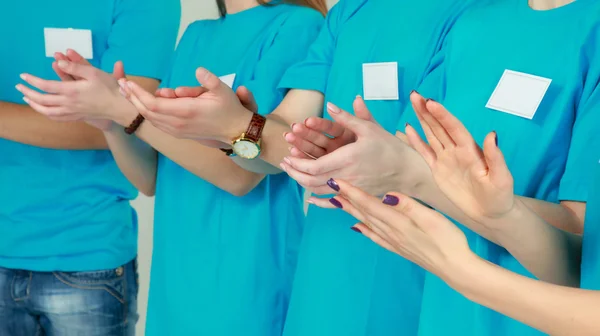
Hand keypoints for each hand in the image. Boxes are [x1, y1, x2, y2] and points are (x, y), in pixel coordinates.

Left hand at [17, 50, 130, 125]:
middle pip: (42, 100)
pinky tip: (44, 110)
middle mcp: (69, 103)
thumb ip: (75, 67)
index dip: (32, 80)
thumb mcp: (94, 73)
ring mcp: (72, 112)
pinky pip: (57, 118)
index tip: (23, 76)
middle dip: (28, 93)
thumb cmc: (109, 87)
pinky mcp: (77, 117)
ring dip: (35, 105)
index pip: (45, 86)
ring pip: (47, 112)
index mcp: (71, 90)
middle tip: (19, 87)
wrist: (119, 107)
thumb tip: (59, 63)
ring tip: (27, 99)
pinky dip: (47, 114)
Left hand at [119, 67, 252, 142]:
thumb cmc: (229, 108)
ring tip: (128, 92)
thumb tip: (197, 70)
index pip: (152, 104)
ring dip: (138, 105)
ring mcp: (177, 131)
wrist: (235, 131)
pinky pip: (157, 123)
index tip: (128, 82)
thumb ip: (208, 79)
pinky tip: (143, 104)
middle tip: (122, 84)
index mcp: (185, 111)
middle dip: (132, 98)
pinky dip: (147, 113)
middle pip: (146, 112)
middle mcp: (177, 124)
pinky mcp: (178, 134)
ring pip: (150, 119)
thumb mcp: (222, 90)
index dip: (138, 94)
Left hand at [280, 96, 428, 207]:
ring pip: (319, 192)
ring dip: (302, 183)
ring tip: (292, 173)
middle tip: (283, 164)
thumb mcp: (369, 128)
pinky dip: (318, 200)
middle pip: (312, 181)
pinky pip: (332, 201)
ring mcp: (350, 189)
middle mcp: (347, 176)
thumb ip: (347, 118)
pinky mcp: (355, 195)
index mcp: (348, 159)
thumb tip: (329, 105)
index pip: (315, 167)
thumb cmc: (390, 147)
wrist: (408, 171)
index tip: (286, 157)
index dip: (297, 164)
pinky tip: (310, 199)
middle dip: (294, 173)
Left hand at [329, 178, 474, 281]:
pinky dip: (364, 230)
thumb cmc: (448, 241)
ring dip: (351, 212)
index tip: (335, 181)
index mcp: (398, 222)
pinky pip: (376, 237)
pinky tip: (357, 228)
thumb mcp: (432, 218)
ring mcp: (394, 242)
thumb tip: (386, 194)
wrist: (455, 269)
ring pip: (366, 223)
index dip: (351, 191)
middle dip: (345, 199)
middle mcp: (391, 232)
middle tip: (328, 188)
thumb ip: (408, 206)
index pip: (369, 203)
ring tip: (336, 202)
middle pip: (363, 213)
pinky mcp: (399, 249)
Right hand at [405, 92, 514, 221]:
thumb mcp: (501, 178)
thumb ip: (495, 157)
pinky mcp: (438, 170)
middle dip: (427, 110)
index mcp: (470, 150)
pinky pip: (426, 153)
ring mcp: (446, 159)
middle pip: (439, 126)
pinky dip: (417, 141)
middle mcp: (456, 150)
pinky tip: (408, 129)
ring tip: (413, 102)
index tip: (431, 102)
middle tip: (415, 94)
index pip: (454, 128)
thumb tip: (491, 135)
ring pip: (432, 134)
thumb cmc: (500, 196)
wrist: (491, 214)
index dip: (442, 115)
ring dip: (422, 119)